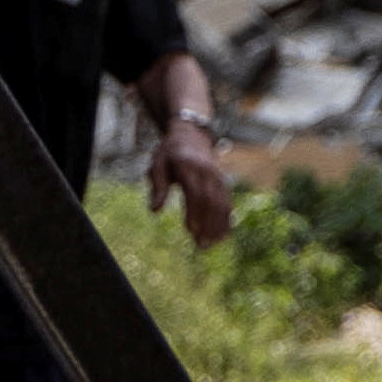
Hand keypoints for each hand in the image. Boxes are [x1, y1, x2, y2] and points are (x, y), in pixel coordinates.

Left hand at [149, 122, 230, 247]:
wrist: (191, 136)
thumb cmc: (169, 154)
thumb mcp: (157, 166)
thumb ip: (158, 188)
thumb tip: (154, 211)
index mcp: (190, 167)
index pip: (196, 194)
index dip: (195, 213)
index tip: (191, 232)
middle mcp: (208, 173)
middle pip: (212, 202)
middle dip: (208, 225)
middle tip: (201, 246)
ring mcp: (218, 178)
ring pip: (222, 205)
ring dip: (218, 226)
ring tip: (211, 245)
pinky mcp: (223, 183)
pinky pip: (227, 203)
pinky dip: (226, 220)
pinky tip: (222, 236)